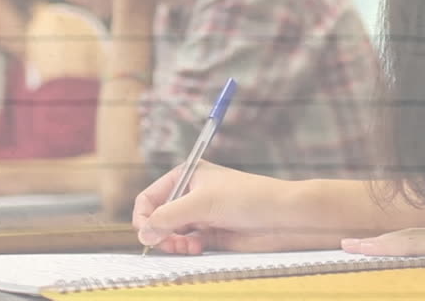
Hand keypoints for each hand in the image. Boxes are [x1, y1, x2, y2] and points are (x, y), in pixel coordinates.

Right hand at [133, 162, 309, 254]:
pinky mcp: (211, 234)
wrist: (281, 217)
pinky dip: (188, 248)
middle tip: (172, 244)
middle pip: (158, 218)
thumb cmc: (246, 198)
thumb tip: (143, 232)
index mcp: (186, 176)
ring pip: (172, 234)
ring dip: (175, 243)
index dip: (143, 216)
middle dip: (161, 233)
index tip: (146, 234)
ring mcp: (201, 215)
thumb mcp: (202, 203)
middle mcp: (190, 195)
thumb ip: (168, 217)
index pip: (150, 197)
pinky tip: (199, 247)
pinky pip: (187, 244)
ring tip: (189, 246)